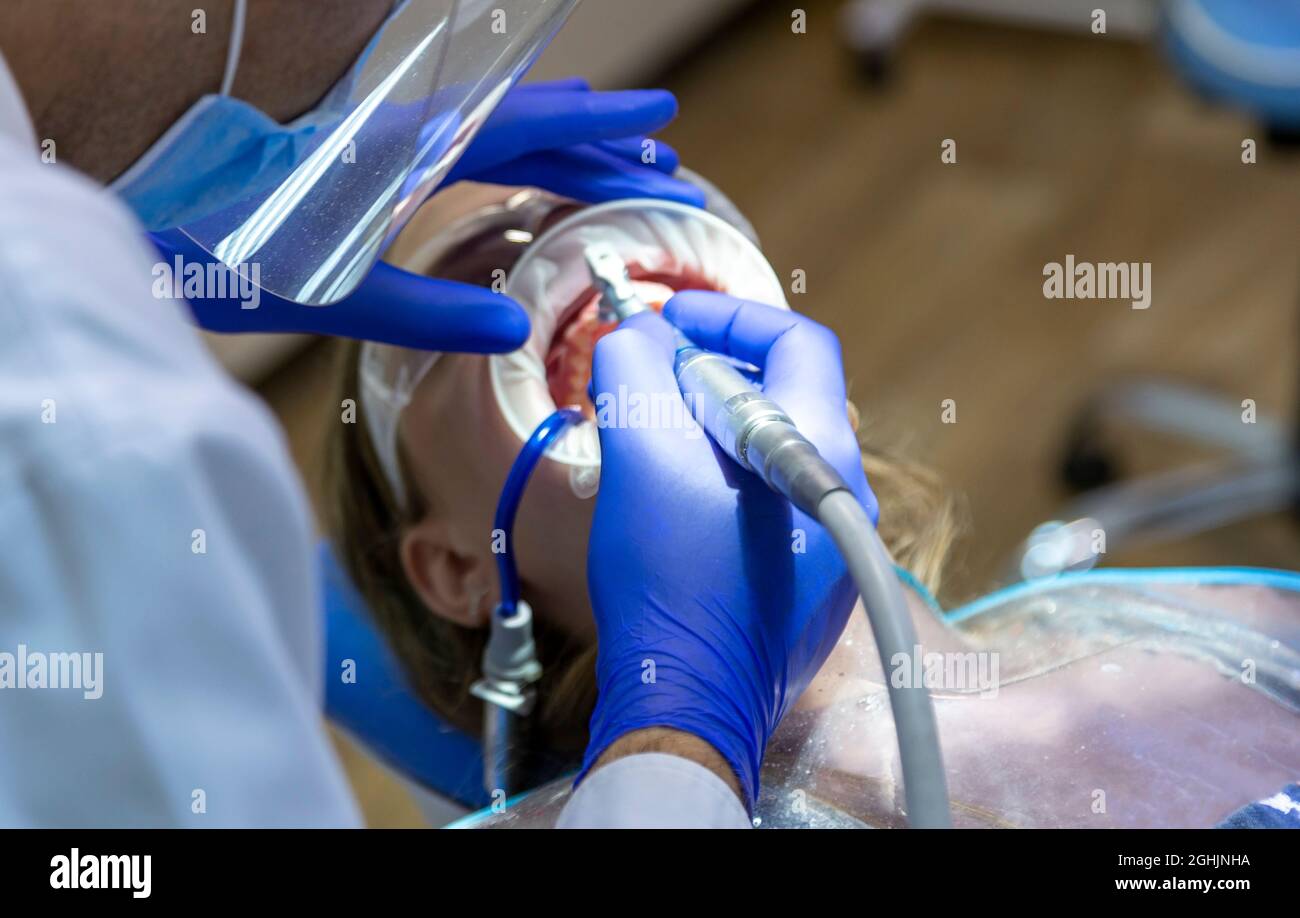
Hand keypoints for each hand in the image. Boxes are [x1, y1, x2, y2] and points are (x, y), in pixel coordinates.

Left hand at [154, 81, 702, 349]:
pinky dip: (507, 153)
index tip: (661, 120)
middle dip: (596, 141)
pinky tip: (517, 177)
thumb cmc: (223, 239)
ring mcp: (384, 136)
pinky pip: (458, 139)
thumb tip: (512, 330)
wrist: (139, 187)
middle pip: (524, 121)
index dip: (599, 124)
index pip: (528, 124)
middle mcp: (405, 130)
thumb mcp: (330, 288)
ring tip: (611, 166)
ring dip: (557, 144)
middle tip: (657, 165)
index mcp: (410, 151)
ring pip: (493, 126)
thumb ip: (424, 310)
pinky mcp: (361, 152)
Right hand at [581, 293, 876, 806]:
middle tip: (642, 388)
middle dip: (703, 379)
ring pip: (766, 455)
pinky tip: (668, 508)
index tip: (667, 324)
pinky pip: (767, 507)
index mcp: (820, 450)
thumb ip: (635, 368)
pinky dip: (718, 485)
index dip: (728, 317)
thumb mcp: (640, 454)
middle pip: (779, 397)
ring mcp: (832, 546)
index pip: (794, 341)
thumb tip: (634, 334)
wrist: (687, 704)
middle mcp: (844, 494)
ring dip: (704, 434)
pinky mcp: (810, 588)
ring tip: (643, 447)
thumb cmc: (671, 579)